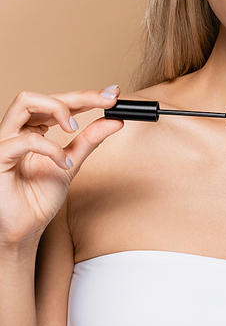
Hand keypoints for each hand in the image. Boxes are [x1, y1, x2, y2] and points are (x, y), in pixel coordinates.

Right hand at [0, 88, 122, 249]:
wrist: (25, 229)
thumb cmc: (39, 198)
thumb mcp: (71, 164)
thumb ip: (89, 141)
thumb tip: (114, 121)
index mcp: (31, 129)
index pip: (57, 102)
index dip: (85, 95)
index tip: (112, 95)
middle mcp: (16, 130)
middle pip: (43, 95)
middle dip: (78, 96)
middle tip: (106, 101)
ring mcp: (5, 141)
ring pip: (25, 101)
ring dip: (58, 109)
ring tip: (74, 129)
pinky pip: (26, 140)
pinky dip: (51, 149)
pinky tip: (64, 163)